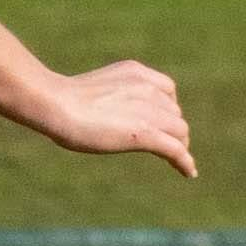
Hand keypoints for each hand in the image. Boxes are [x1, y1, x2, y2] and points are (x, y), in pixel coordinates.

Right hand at [29, 59, 196, 177]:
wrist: (56, 104)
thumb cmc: (60, 101)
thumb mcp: (93, 91)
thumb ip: (109, 98)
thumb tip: (101, 113)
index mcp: (135, 72)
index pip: (167, 90)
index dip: (169, 108)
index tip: (163, 121)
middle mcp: (148, 88)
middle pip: (174, 113)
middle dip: (173, 129)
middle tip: (169, 146)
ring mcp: (149, 110)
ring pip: (179, 131)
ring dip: (180, 146)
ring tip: (180, 161)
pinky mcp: (145, 133)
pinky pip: (175, 149)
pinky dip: (185, 162)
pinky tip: (189, 173)